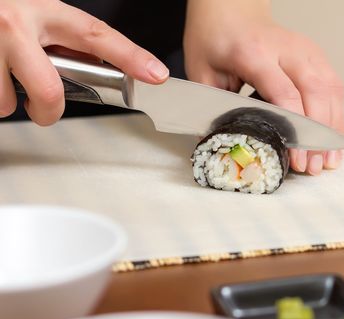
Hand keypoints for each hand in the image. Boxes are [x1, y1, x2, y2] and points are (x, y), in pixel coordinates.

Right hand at [0, 0, 168, 124]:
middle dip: (48, 111)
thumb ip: (58, 38)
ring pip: (4, 101)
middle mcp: (14, 22)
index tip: (157, 74)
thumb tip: (94, 72)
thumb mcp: (31, 14)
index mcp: (41, 8)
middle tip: (43, 111)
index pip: (95, 34)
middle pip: (48, 91)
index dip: (130, 56)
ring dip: (3, 98)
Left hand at [184, 0, 343, 175]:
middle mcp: (286, 48)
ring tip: (329, 161)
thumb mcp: (203, 73)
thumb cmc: (215, 41)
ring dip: (333, 129)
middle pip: (315, 92)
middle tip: (314, 168)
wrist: (231, 10)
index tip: (297, 160)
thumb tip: (228, 147)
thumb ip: (216, 107)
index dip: (295, 130)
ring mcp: (306, 50)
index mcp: (254, 53)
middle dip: (318, 135)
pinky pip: (334, 87)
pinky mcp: (317, 56)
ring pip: (331, 90)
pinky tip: (333, 141)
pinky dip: (337, 116)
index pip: (285, 94)